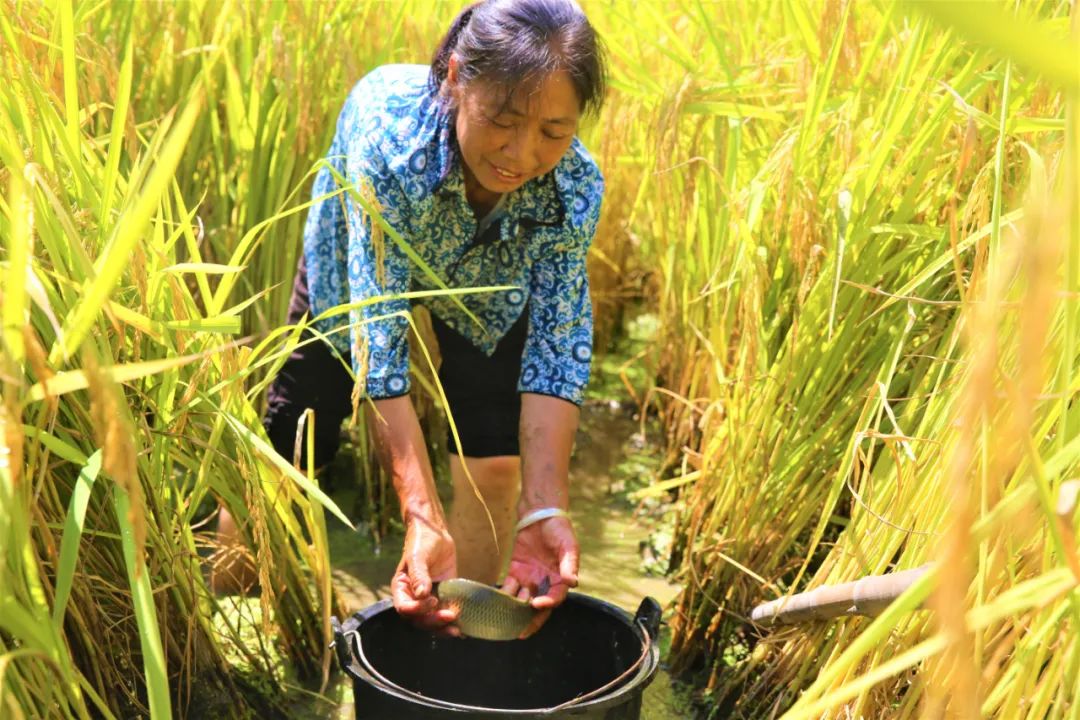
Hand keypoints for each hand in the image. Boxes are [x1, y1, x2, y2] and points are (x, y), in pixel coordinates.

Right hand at [392, 516, 458, 632]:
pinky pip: (445, 611)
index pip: (404, 608)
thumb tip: (421, 595)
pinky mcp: (443, 596)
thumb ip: (419, 575)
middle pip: (419, 619)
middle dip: (434, 621)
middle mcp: (413, 597)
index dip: (417, 610)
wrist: (435, 533)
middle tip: (450, 617)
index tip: (432, 600)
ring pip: (432, 620)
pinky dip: (453, 621)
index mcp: (402, 588)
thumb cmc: (421, 542)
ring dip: (443, 627)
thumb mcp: (418, 556)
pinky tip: (464, 627)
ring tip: (457, 631)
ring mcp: (428, 598)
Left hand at [501, 515, 578, 637]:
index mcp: (560, 580)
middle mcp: (545, 583)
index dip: (546, 604)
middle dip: (529, 620)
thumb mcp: (568, 546)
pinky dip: (502, 595)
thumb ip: (569, 564)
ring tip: (504, 621)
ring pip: (521, 600)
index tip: (536, 605)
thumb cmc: (559, 530)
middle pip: (537, 606)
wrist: (541, 514)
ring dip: (513, 611)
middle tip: (519, 633)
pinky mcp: (515, 570)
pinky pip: (508, 587)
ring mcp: (529, 578)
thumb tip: (573, 582)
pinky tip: (494, 604)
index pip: (554, 598)